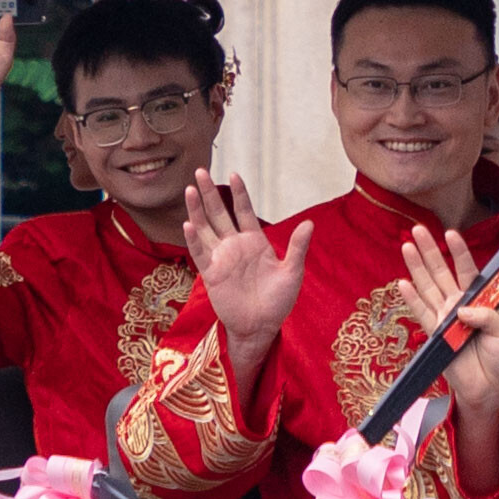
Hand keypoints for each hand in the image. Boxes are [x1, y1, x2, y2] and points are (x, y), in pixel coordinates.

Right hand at [184, 174, 307, 373]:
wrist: (261, 327)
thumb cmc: (278, 301)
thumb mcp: (292, 272)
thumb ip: (297, 247)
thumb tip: (309, 223)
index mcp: (254, 242)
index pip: (244, 211)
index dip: (239, 194)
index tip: (234, 174)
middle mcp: (235, 246)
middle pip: (219, 214)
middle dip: (211, 193)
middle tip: (200, 171)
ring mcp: (221, 259)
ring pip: (205, 229)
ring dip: (197, 210)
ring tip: (190, 190)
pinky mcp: (211, 274)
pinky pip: (199, 253)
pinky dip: (193, 239)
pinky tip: (188, 223)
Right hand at [401, 222, 498, 427]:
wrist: (487, 389)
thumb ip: (488, 317)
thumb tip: (463, 310)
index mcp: (479, 301)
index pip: (467, 271)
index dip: (459, 252)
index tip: (451, 233)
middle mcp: (458, 305)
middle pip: (442, 273)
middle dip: (430, 251)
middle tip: (418, 229)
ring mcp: (444, 319)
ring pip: (428, 288)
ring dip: (417, 268)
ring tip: (407, 246)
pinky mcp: (434, 335)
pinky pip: (421, 314)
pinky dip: (411, 299)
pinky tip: (402, 283)